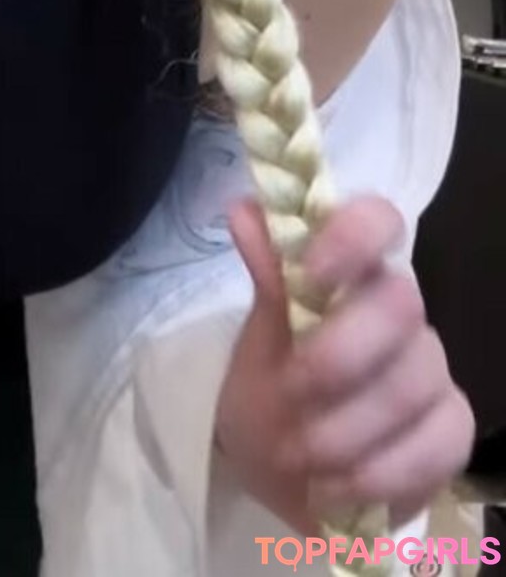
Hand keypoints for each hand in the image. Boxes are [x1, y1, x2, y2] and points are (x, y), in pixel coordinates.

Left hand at [215, 195, 473, 531]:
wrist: (283, 470)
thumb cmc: (269, 387)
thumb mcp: (256, 336)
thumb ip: (266, 274)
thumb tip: (244, 208)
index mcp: (353, 272)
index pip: (379, 221)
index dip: (354, 236)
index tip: (312, 271)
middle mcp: (402, 310)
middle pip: (402, 306)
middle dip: (338, 356)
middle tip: (289, 393)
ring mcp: (432, 370)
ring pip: (411, 384)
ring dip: (344, 428)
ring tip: (298, 454)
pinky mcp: (451, 431)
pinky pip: (436, 446)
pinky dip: (379, 473)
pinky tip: (336, 488)